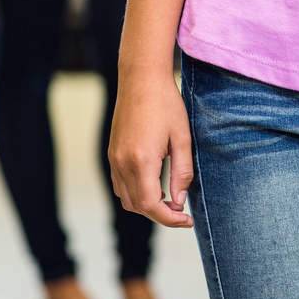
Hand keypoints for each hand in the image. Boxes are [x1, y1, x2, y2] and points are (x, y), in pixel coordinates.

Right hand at [109, 73, 193, 227]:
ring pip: (126, 198)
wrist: (141, 78)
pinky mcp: (111, 153)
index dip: (169, 219)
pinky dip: (135, 193)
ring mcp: (113, 158)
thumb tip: (179, 201)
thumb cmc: (166, 104)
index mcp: (141, 160)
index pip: (151, 205)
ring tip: (169, 198)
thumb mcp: (182, 138)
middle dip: (160, 214)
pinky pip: (120, 185)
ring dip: (146, 205)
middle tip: (182, 210)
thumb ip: (182, 173)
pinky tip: (154, 184)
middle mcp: (122, 163)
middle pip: (137, 206)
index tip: (187, 220)